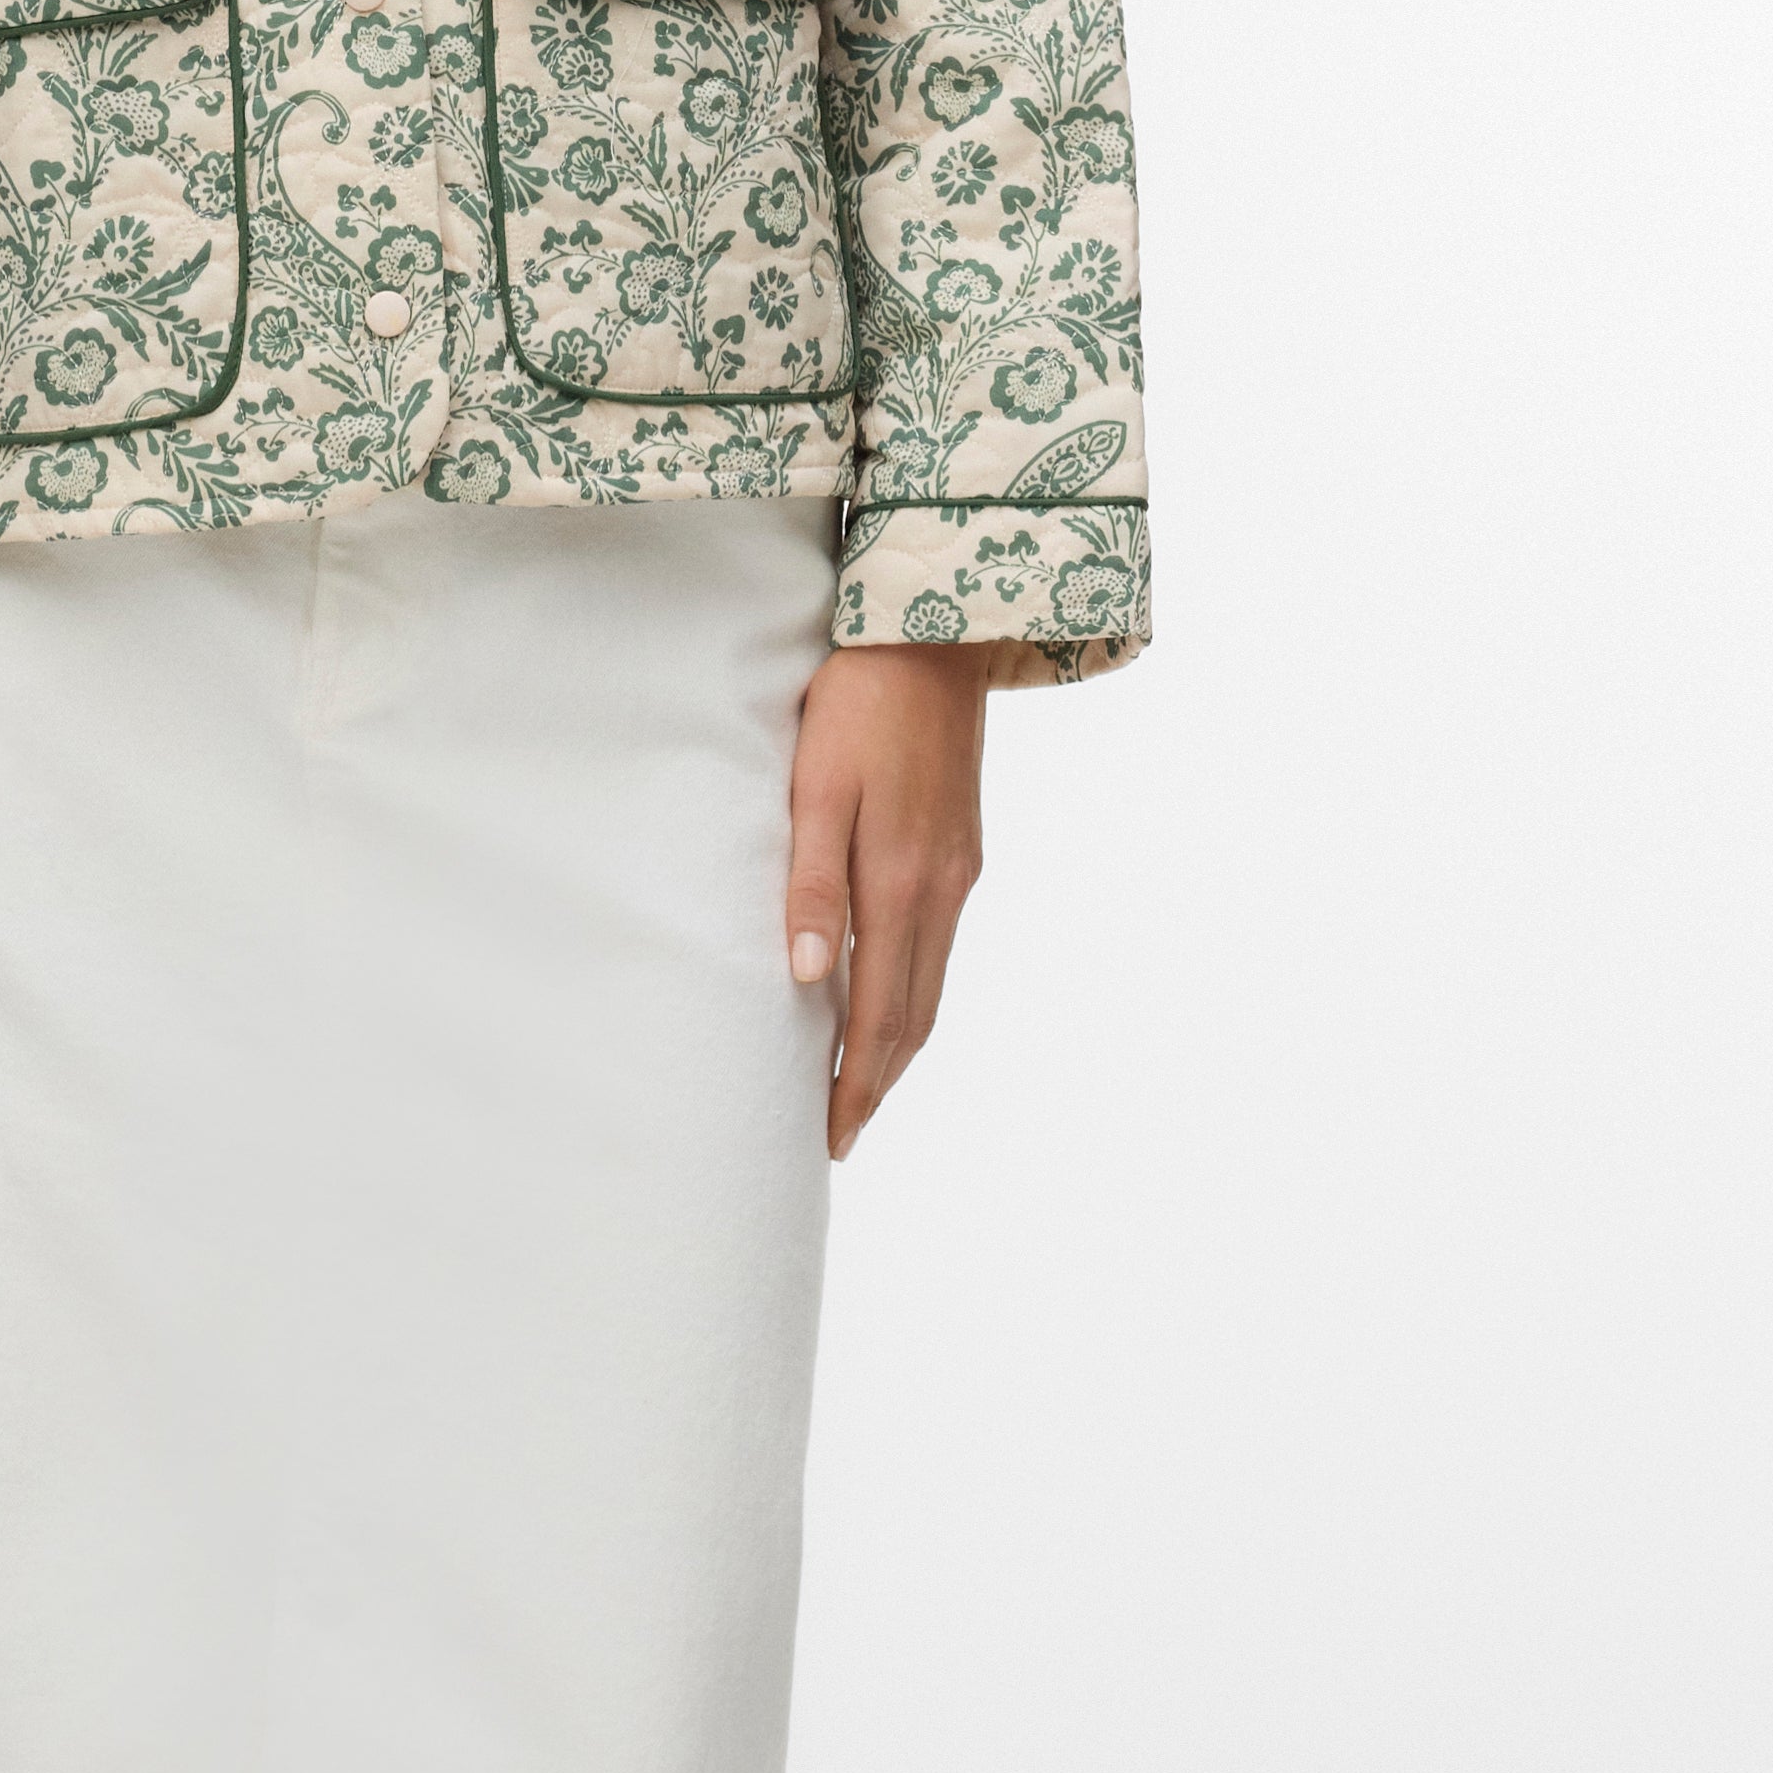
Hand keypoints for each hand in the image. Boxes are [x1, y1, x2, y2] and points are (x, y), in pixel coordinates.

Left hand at [783, 644, 988, 1161]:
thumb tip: (809, 978)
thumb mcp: (818, 789)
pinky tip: (890, 1000)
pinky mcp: (963, 850)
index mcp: (901, 882)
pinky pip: (939, 946)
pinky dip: (915, 993)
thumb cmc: (857, 706)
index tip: (831, 1135)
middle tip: (841, 1135)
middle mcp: (941, 890)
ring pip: (931, 986)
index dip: (856, 1081)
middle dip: (879, 1082)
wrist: (934, 637)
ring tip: (864, 1087)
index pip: (878, 1013)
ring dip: (899, 1045)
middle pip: (914, 1016)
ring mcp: (959, 872)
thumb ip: (812, 885)